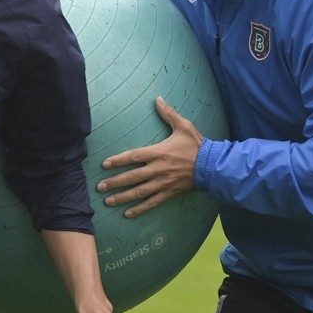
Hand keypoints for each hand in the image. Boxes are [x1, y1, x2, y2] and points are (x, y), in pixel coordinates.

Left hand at [97, 97, 202, 216]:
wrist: (213, 166)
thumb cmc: (197, 145)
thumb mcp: (184, 126)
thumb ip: (168, 114)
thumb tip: (158, 99)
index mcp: (158, 152)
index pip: (133, 156)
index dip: (117, 160)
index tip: (104, 164)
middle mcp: (158, 169)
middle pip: (131, 177)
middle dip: (114, 182)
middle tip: (99, 187)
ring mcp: (163, 183)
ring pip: (138, 192)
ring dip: (122, 197)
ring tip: (107, 201)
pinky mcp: (169, 193)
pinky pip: (152, 202)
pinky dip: (140, 209)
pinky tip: (128, 214)